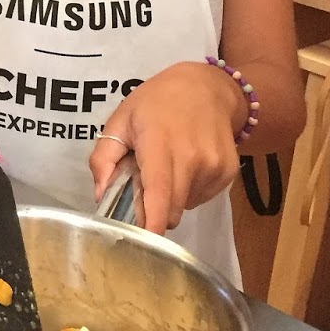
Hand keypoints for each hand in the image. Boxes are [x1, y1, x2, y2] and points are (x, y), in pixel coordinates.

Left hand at [87, 61, 241, 235]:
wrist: (207, 87)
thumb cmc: (156, 102)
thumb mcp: (121, 119)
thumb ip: (104, 157)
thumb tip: (100, 195)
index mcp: (160, 144)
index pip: (158, 193)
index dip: (151, 224)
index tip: (141, 243)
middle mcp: (192, 158)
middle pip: (171, 209)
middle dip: (152, 210)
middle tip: (142, 188)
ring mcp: (214, 167)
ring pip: (185, 205)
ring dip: (171, 197)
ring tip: (167, 166)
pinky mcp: (228, 173)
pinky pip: (201, 197)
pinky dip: (189, 190)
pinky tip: (186, 164)